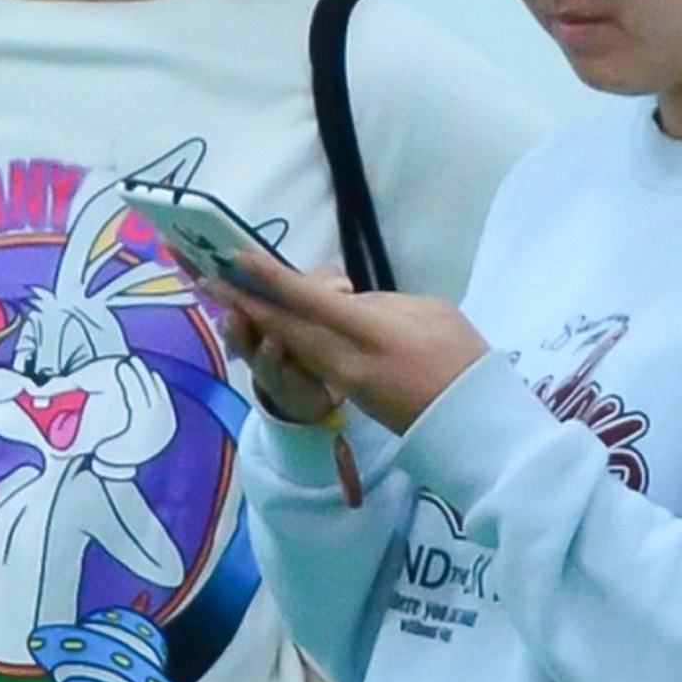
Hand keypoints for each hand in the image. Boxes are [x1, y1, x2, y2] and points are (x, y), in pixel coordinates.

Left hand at [207, 246, 486, 433]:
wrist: (472, 422)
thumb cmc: (464, 361)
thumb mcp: (432, 314)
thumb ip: (384, 305)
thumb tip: (350, 304)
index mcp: (372, 334)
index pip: (311, 301)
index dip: (272, 279)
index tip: (238, 258)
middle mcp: (347, 359)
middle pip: (287, 327)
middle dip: (246, 302)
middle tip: (209, 279)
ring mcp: (345, 381)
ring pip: (293, 345)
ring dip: (259, 321)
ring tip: (229, 297)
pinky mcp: (348, 392)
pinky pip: (310, 359)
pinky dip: (285, 339)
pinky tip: (270, 324)